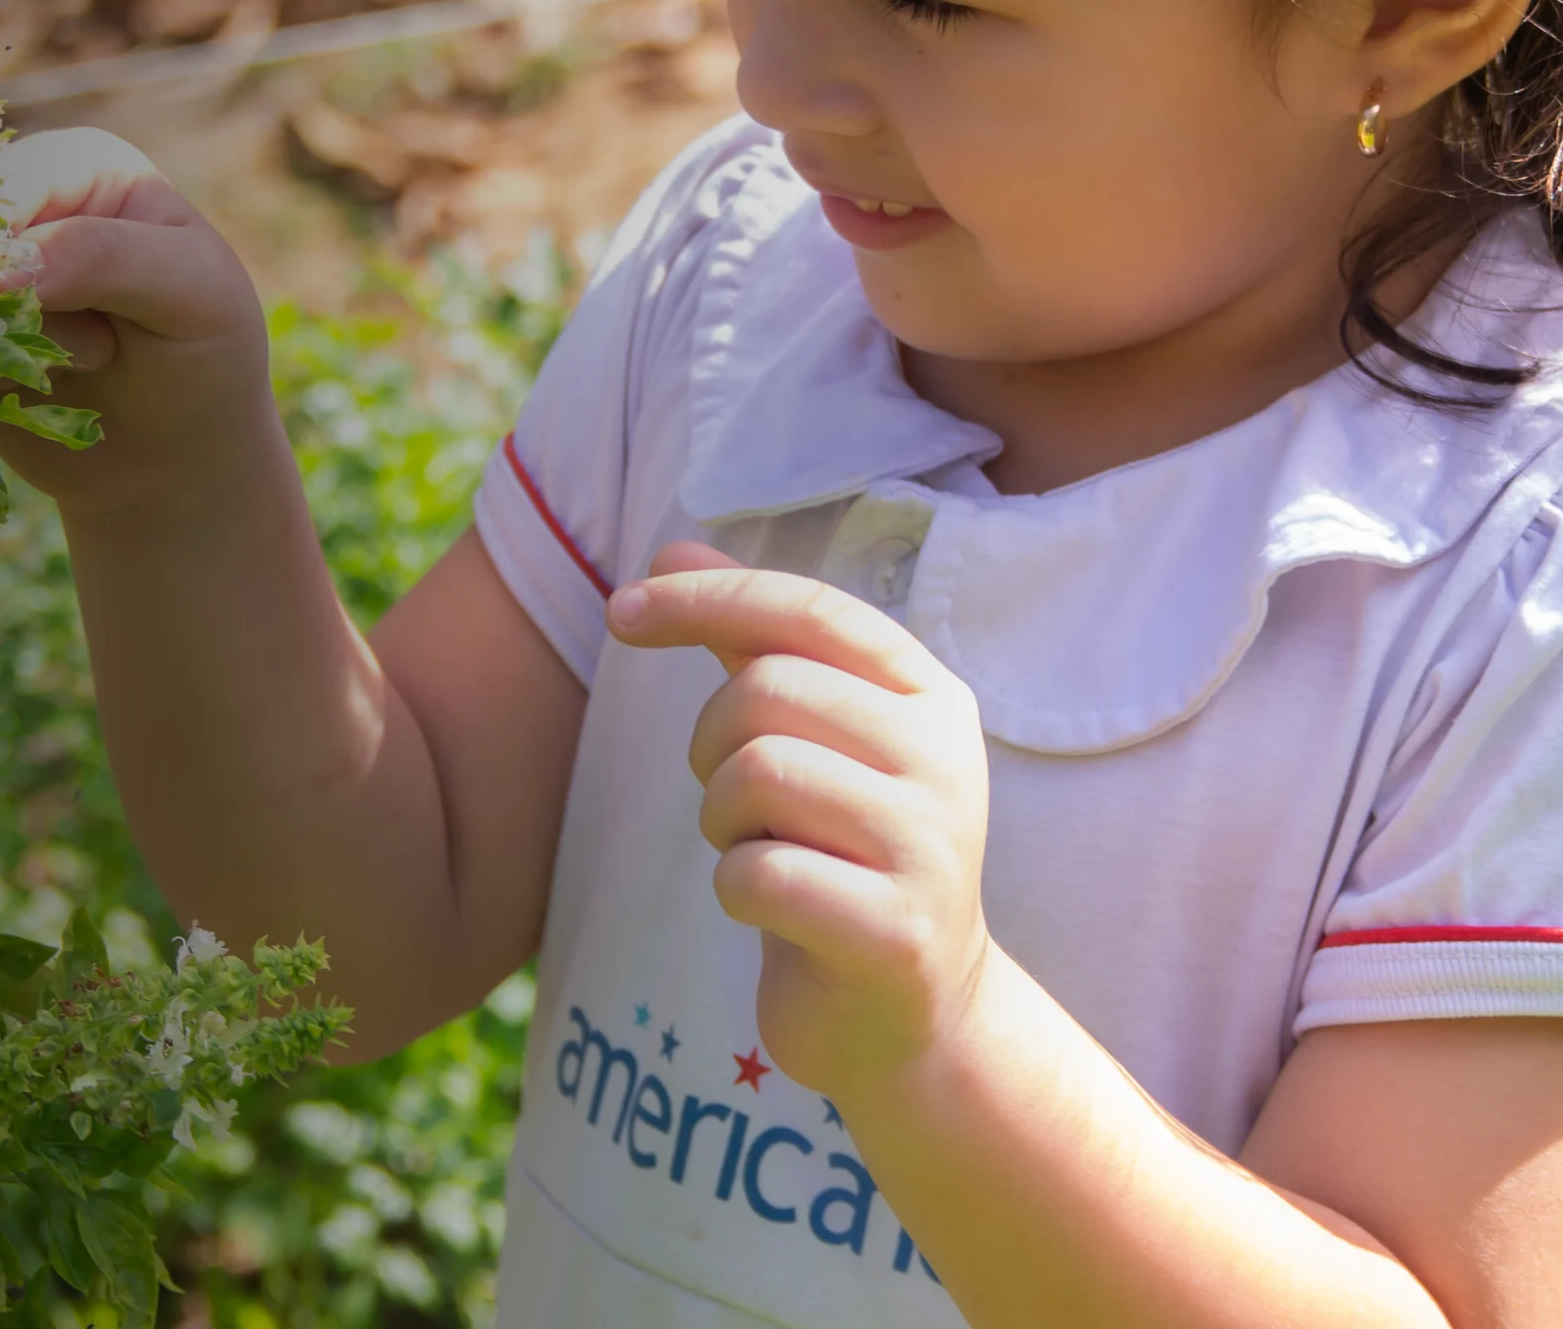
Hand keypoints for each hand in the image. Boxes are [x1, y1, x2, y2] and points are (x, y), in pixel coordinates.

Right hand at [0, 128, 273, 512]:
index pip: (5, 180)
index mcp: (78, 167)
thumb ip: (105, 257)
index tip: (10, 296)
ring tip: (69, 368)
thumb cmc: (202, 355)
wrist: (178, 454)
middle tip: (93, 352)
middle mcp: (17, 207)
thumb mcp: (192, 292)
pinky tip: (24, 392)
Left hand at [609, 540, 1000, 1094]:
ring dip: (721, 820)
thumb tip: (671, 547)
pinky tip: (772, 910)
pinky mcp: (895, 932)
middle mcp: (943, 758)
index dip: (707, 596)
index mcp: (929, 696)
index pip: (808, 609)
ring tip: (757, 849)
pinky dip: (735, 889)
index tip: (619, 610)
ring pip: (756, 773)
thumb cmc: (845, 858)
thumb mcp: (815, 742)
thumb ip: (753, 646)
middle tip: (731, 800)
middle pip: (766, 690)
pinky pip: (757, 874)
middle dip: (710, 743)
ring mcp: (930, 846)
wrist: (917, 1014)